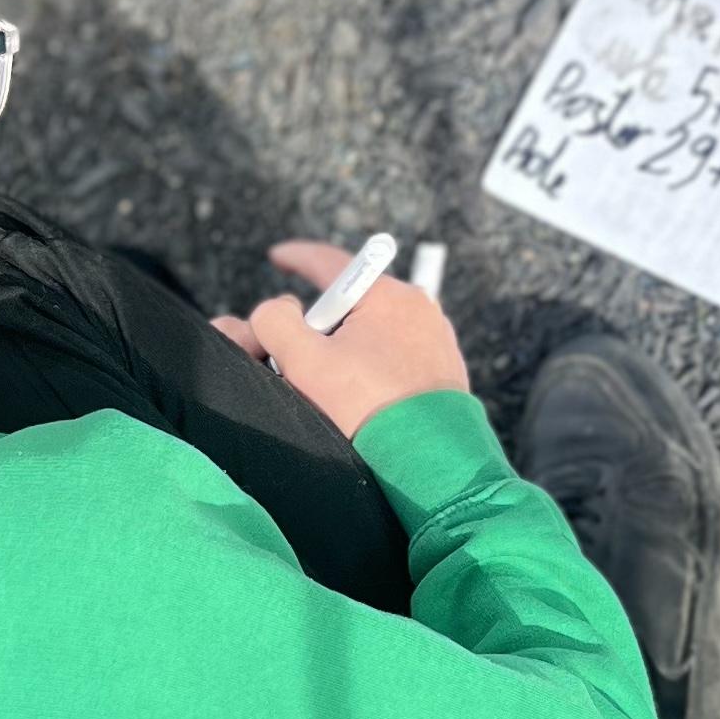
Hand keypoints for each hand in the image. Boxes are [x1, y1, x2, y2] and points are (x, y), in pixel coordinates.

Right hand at [214, 239, 471, 437]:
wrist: (428, 461)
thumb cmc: (366, 409)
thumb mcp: (305, 362)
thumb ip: (275, 323)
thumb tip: (275, 310)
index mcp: (387, 294)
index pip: (331, 263)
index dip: (296, 258)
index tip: (277, 257)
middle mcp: (418, 307)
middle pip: (350, 303)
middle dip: (319, 324)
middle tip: (297, 356)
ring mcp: (436, 338)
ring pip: (372, 331)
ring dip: (344, 350)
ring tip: (332, 391)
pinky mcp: (444, 368)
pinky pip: (396, 355)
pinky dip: (372, 369)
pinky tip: (361, 400)